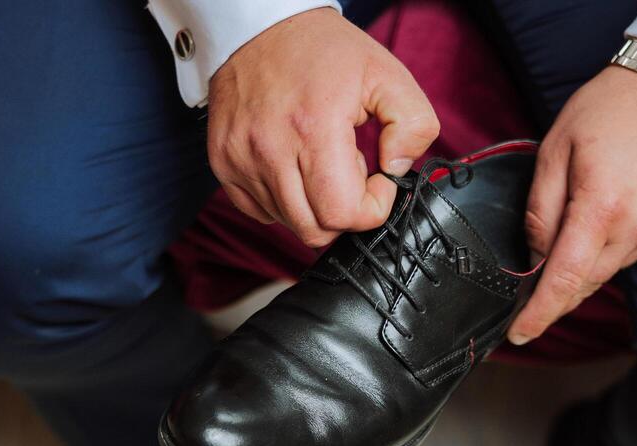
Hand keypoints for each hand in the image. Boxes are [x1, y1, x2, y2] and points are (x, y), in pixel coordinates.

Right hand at [208, 8, 439, 248]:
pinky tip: (294, 166)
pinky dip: (284, 201)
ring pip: (288, 224)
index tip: (378, 180)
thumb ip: (413, 124)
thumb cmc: (322, 50)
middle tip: (350, 170)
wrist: (258, 25)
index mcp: (314, 128)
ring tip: (319, 161)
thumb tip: (397, 170)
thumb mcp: (386, 73)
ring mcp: (240, 159)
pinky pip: (260, 211)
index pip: (344, 213)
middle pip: (316, 230)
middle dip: (344, 211)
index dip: (372, 208)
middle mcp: (270, 149)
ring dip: (314, 204)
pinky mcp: (222, 162)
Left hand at [508, 67, 636, 343]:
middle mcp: (636, 225)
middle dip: (556, 293)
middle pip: (586, 282)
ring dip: (583, 268)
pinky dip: (609, 250)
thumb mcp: (555, 149)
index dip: (540, 313)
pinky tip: (605, 221)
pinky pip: (631, 253)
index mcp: (601, 206)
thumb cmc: (609, 108)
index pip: (564, 278)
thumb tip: (535, 257)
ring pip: (609, 271)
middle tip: (530, 296)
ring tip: (572, 236)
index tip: (520, 333)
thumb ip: (541, 209)